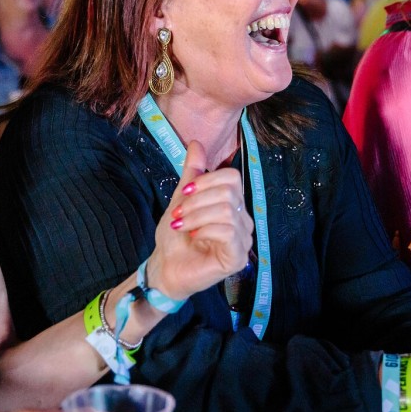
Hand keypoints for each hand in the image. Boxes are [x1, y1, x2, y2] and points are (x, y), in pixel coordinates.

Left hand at [146, 141, 253, 300]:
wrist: (166, 267)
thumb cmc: (175, 237)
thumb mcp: (181, 199)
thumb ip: (192, 173)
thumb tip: (197, 143)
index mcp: (233, 204)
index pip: (232, 177)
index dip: (206, 180)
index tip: (184, 194)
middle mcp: (244, 221)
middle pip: (229, 192)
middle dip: (197, 200)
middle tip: (179, 215)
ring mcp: (244, 240)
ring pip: (227, 211)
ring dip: (197, 216)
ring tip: (182, 226)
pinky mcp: (239, 257)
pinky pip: (228, 231)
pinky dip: (205, 230)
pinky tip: (193, 237)